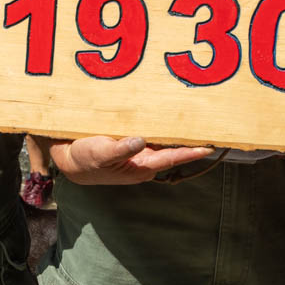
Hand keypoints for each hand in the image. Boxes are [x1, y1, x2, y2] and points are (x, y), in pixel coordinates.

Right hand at [46, 135, 212, 184]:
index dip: (190, 152)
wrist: (70, 159)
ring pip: (165, 142)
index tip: (209, 147)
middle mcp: (144, 161)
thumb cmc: (85, 159)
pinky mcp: (134, 144)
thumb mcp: (100, 153)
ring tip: (202, 122)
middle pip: (173, 150)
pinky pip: (155, 135)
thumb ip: (121, 148)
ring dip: (181, 134)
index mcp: (140, 167)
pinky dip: (165, 128)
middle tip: (214, 130)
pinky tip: (174, 117)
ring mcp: (140, 153)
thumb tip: (141, 141)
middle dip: (192, 141)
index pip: (171, 158)